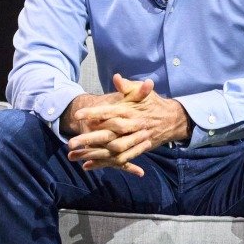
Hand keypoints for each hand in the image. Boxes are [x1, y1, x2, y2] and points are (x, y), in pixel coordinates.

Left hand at [66, 73, 190, 174]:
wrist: (172, 119)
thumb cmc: (153, 103)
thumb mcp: (141, 92)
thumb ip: (127, 86)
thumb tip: (116, 78)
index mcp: (131, 111)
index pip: (110, 112)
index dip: (94, 113)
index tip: (78, 115)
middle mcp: (133, 126)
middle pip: (110, 134)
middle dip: (90, 139)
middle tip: (71, 142)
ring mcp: (135, 140)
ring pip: (113, 150)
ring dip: (94, 154)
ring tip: (73, 155)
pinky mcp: (137, 149)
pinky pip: (119, 159)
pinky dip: (104, 163)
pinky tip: (86, 166)